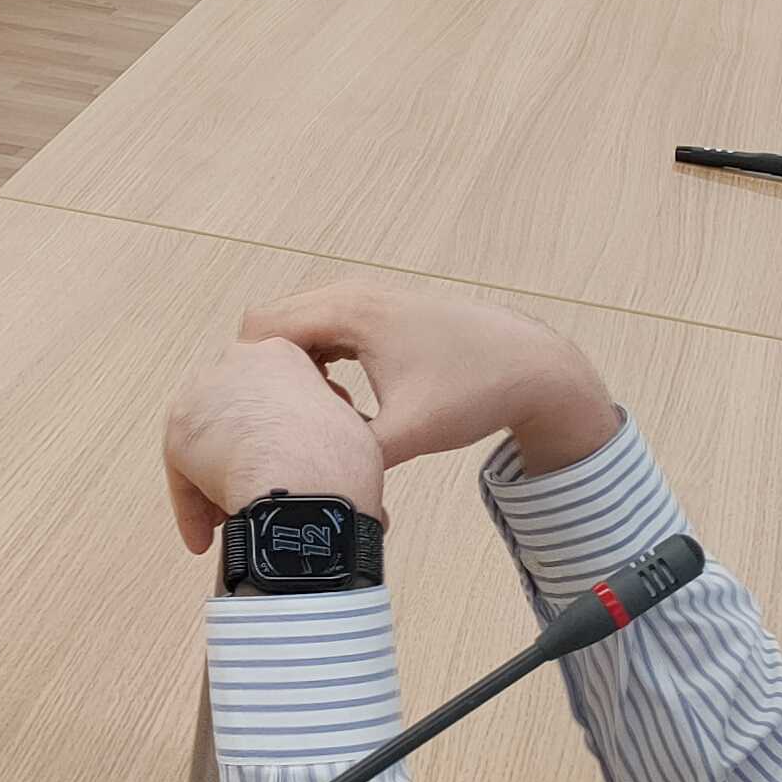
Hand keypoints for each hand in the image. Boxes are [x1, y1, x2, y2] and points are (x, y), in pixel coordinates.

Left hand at [164, 335, 386, 553]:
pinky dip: (193, 507)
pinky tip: (206, 537)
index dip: (280, 433)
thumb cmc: (336, 462)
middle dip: (241, 453)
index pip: (272, 392)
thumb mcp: (347, 429)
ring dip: (214, 481)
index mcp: (282, 353)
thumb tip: (324, 462)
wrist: (302, 482)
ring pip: (206, 442)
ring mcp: (202, 393)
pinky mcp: (179, 431)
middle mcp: (236, 362)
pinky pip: (184, 474)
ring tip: (230, 520)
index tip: (289, 462)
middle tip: (256, 490)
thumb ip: (325, 433)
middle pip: (234, 414)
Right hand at [241, 281, 622, 483]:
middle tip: (278, 426)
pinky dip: (317, 363)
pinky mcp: (377, 314)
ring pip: (298, 329)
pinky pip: (323, 332)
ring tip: (314, 418)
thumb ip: (353, 456)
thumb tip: (310, 487)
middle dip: (264, 374)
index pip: (260, 331)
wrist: (533, 367)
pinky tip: (339, 405)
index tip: (259, 424)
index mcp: (349, 311)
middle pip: (271, 325)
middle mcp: (350, 293)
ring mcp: (364, 300)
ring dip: (293, 370)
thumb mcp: (410, 433)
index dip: (248, 378)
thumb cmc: (474, 391)